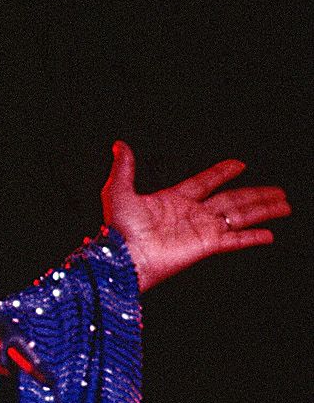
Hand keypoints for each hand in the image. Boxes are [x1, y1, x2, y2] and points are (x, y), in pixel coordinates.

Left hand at [102, 140, 290, 291]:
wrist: (124, 258)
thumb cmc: (119, 229)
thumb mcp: (119, 192)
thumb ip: (123, 168)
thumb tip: (119, 145)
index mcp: (174, 200)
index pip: (205, 182)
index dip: (222, 173)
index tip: (239, 164)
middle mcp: (192, 214)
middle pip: (232, 200)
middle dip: (256, 194)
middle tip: (278, 190)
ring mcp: (201, 230)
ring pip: (240, 216)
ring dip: (263, 210)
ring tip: (284, 204)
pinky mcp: (207, 245)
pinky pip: (235, 239)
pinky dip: (253, 237)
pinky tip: (269, 234)